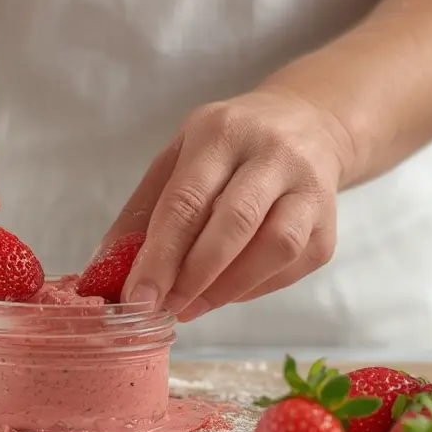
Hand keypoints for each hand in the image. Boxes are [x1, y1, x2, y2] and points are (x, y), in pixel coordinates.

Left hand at [104, 89, 354, 320]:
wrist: (309, 124)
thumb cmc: (227, 148)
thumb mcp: (177, 160)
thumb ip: (142, 213)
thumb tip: (102, 271)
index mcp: (222, 132)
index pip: (188, 200)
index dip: (160, 255)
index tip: (137, 296)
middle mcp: (272, 153)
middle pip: (235, 223)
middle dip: (193, 276)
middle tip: (165, 306)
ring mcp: (309, 187)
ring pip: (275, 248)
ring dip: (228, 288)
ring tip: (193, 305)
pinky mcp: (329, 224)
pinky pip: (292, 266)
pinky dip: (254, 288)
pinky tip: (228, 291)